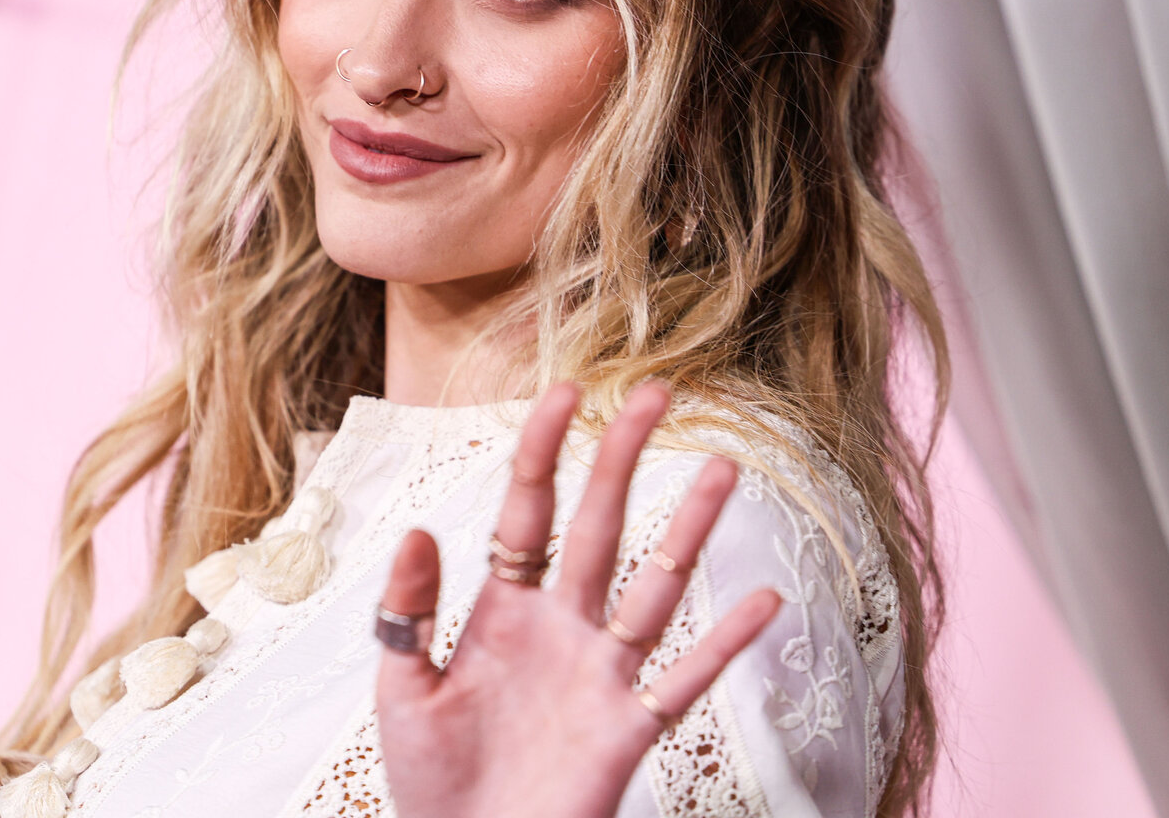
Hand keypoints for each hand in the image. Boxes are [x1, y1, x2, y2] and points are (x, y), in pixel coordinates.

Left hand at [374, 379, 783, 817]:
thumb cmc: (431, 777)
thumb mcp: (403, 689)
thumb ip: (411, 613)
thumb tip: (418, 529)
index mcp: (505, 606)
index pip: (530, 508)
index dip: (544, 448)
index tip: (565, 390)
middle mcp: (562, 625)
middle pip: (601, 526)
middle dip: (623, 458)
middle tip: (656, 393)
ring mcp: (602, 673)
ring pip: (654, 587)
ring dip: (688, 530)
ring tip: (723, 468)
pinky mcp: (628, 729)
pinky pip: (683, 680)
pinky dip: (725, 644)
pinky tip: (765, 602)